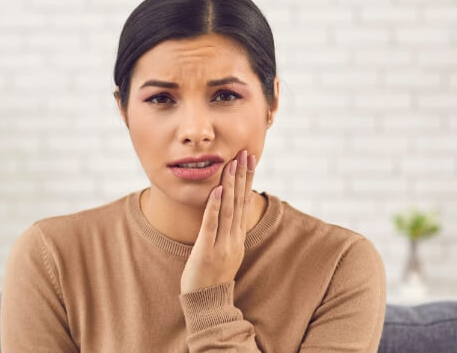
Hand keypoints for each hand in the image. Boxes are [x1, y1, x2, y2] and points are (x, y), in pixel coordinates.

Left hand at [180, 149, 256, 293]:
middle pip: (240, 202)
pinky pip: (211, 225)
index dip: (248, 180)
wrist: (208, 303)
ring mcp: (222, 245)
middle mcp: (234, 238)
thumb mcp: (226, 251)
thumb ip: (229, 231)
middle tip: (245, 153)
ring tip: (232, 164)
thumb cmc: (212, 276)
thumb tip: (231, 211)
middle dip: (243, 176)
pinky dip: (215, 207)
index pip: (245, 203)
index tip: (249, 160)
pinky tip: (217, 190)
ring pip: (229, 209)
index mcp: (238, 237)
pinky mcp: (206, 252)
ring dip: (231, 185)